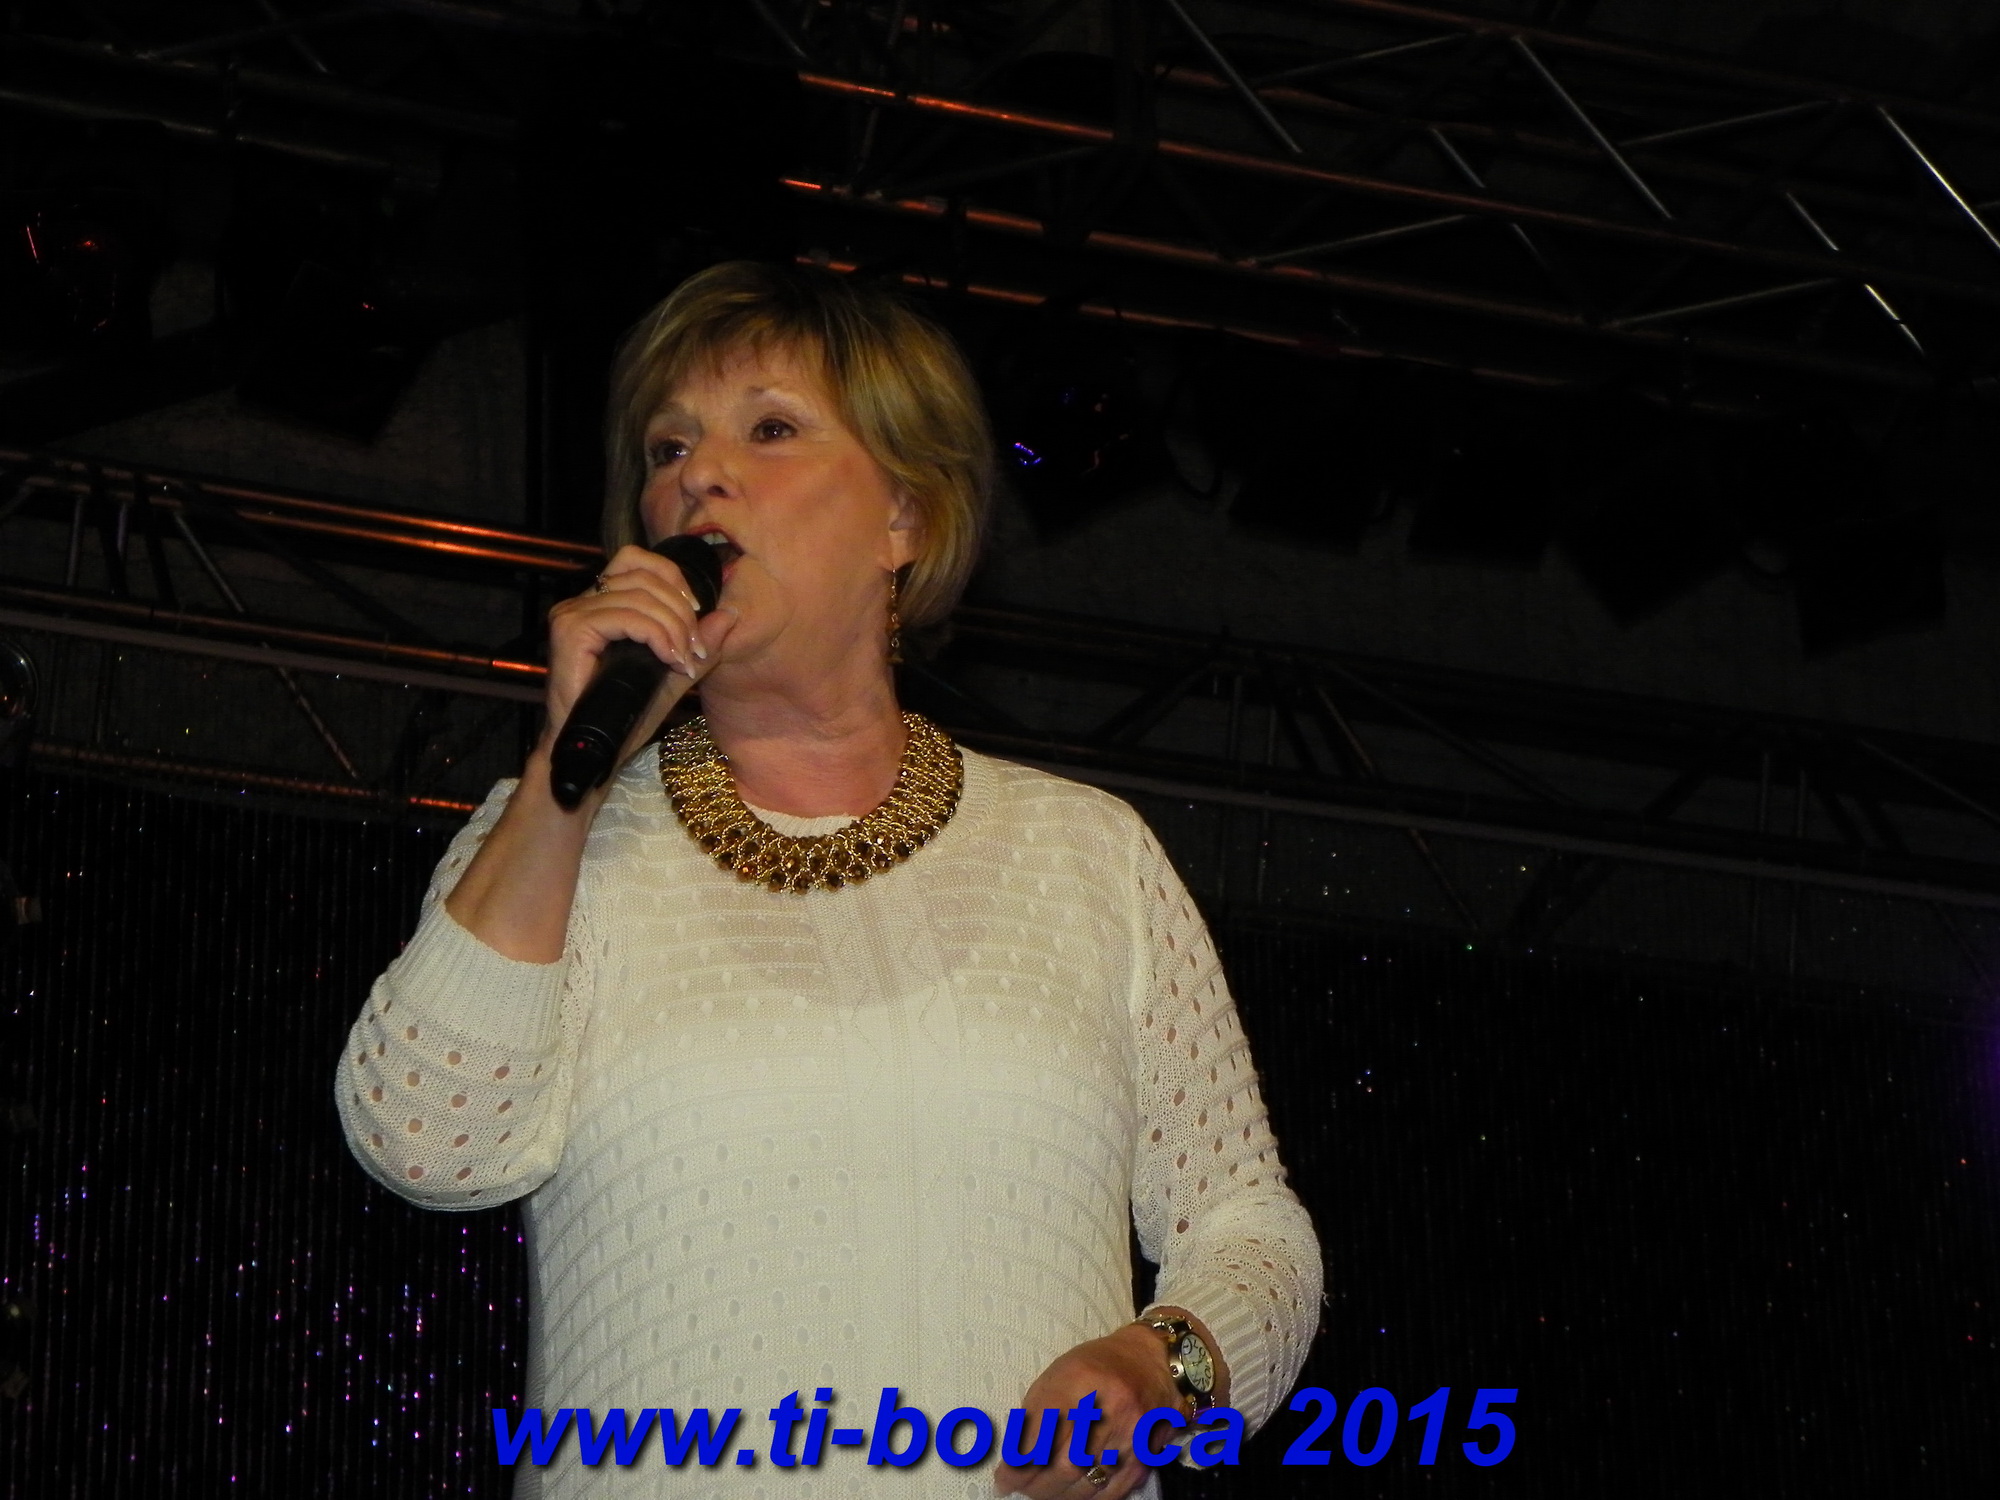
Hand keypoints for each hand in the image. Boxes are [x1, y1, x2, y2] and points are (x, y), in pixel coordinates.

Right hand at [541, 542, 738, 751]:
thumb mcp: (673, 674)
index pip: (637, 560)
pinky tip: (668, 660)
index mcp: (601, 603)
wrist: (594, 748)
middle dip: (682, 611)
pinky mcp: (571, 630)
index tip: (697, 615)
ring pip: (640, 596)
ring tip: (683, 660)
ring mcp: (573, 613)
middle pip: (644, 576)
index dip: (674, 580)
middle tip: (694, 649)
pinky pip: (627, 616)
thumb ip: (698, 644)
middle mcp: (582, 602)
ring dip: (674, 627)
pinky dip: (657, 635)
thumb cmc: (626, 714)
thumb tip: (729, 614)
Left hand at [993, 1324, 1180, 1498]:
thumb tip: (1014, 1458)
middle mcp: (1109, 1408)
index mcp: (1080, 1380)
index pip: (1042, 1434)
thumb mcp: (1058, 1375)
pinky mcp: (1145, 1456)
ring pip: (1085, 1483)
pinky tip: (1069, 1494)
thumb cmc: (1095, 1366)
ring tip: (1040, 1491)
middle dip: (1035, 1485)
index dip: (1018, 1465)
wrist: (1150, 1362)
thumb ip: (1037, 1413)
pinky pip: (1111, 1492)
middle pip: (1064, 1465)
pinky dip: (1085, 1498)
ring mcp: (1131, 1435)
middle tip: (1020, 1488)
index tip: (1003, 1478)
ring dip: (1056, 1495)